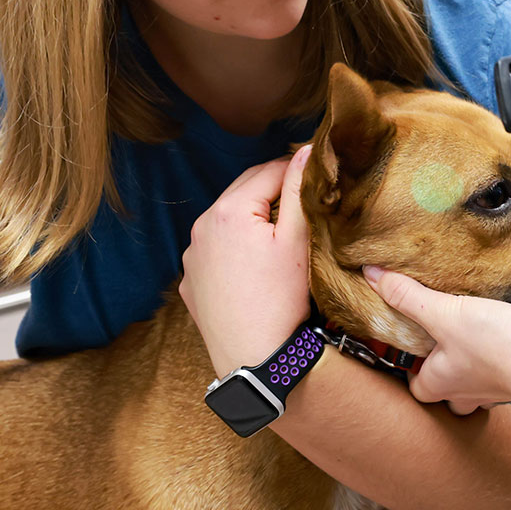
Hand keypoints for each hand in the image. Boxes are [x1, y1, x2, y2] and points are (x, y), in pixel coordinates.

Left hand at [179, 145, 312, 377]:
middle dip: (273, 190)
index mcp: (228, 211)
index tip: (319, 176)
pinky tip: (256, 262)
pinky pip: (215, 249)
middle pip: (244, 191)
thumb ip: (299, 190)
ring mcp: (192, 255)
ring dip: (253, 216)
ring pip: (228, 220)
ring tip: (282, 231)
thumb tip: (306, 151)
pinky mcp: (191, 281)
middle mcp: (201, 227)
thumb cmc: (280, 300)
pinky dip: (235, 245)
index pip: (269, 171)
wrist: (253, 358)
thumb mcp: (296, 240)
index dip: (298, 169)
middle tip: (305, 198)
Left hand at [363, 267, 510, 414]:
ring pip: (478, 371)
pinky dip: (503, 338)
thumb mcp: (444, 314)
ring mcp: (497, 381)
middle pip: (448, 384)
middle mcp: (468, 390)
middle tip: (441, 329)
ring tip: (470, 316)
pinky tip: (503, 313)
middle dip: (445, 362)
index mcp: (442, 384)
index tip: (409, 341)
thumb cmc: (495, 345)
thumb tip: (370, 276)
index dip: (411, 368)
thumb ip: (408, 296)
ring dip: (474, 350)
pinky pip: (505, 354)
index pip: (416, 386)